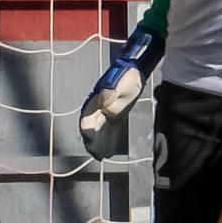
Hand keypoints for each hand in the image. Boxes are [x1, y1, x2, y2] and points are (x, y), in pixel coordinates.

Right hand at [78, 23, 163, 160]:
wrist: (134, 69)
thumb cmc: (128, 77)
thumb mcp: (120, 85)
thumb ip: (110, 93)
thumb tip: (102, 101)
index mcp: (97, 99)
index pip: (87, 117)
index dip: (87, 129)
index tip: (89, 140)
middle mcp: (98, 105)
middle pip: (91, 124)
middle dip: (92, 139)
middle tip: (95, 153)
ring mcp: (105, 108)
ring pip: (98, 126)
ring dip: (98, 139)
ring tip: (101, 153)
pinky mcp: (114, 110)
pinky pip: (108, 125)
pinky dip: (107, 136)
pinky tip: (111, 145)